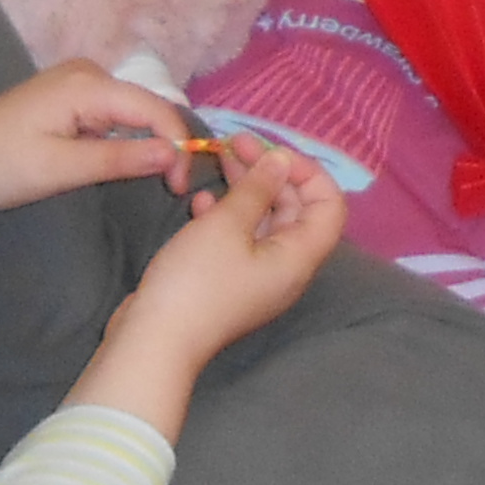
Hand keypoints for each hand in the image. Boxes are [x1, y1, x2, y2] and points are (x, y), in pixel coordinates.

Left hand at [0, 59, 188, 225]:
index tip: (180, 188)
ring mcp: (77, 81)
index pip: (155, 109)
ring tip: (159, 181)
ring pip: (134, 111)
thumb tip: (173, 153)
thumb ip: (118, 159)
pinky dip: (127, 139)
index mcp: (86, 84)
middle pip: (148, 106)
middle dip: (168, 144)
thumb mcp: (60, 170)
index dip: (177, 146)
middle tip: (173, 190)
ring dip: (149, 143)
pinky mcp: (70, 96)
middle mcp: (87, 72)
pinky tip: (128, 164)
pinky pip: (113, 114)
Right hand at [79, 132, 343, 437]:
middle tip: (234, 143)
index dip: (307, 171)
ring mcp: (257, 276)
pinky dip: (225, 216)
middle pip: (295, 208)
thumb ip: (258, 188)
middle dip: (269, 171)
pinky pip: (238, 238)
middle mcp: (286, 267)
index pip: (329, 204)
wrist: (155, 341)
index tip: (270, 151)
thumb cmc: (196, 281)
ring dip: (245, 188)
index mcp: (299, 257)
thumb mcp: (226, 226)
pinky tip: (200, 202)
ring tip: (218, 158)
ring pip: (263, 220)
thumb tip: (281, 161)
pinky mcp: (229, 280)